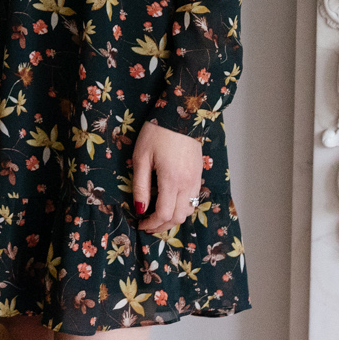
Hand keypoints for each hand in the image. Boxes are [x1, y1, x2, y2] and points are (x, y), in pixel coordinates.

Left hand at [129, 120, 204, 235]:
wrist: (180, 113)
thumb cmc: (156, 133)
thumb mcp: (141, 158)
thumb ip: (140, 186)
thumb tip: (140, 209)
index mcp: (171, 180)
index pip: (164, 214)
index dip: (151, 224)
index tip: (140, 224)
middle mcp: (187, 183)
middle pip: (178, 217)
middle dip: (162, 226)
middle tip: (148, 225)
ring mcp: (196, 179)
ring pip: (188, 211)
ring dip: (173, 218)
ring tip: (158, 216)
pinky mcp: (199, 174)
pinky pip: (193, 199)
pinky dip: (182, 207)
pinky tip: (170, 202)